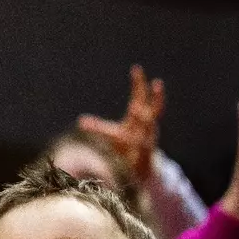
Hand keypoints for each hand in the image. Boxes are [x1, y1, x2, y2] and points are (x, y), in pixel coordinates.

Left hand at [78, 65, 163, 184]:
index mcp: (138, 119)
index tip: (136, 69)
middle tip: (157, 83)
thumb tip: (80, 120)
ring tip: (137, 109)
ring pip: (148, 127)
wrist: (139, 170)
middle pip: (153, 108)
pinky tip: (134, 144)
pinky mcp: (147, 154)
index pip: (139, 97)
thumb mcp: (112, 135)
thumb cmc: (127, 148)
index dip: (138, 84)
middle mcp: (147, 127)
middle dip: (156, 97)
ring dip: (144, 119)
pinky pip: (142, 147)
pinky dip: (138, 145)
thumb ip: (98, 127)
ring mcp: (149, 139)